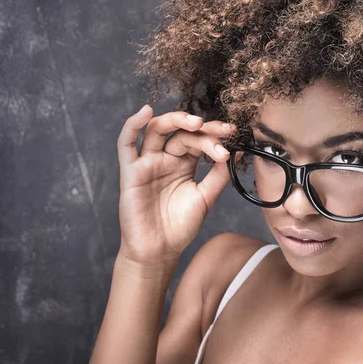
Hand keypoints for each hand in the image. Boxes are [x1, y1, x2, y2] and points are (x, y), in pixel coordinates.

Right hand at [116, 105, 238, 265]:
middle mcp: (165, 158)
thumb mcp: (205, 198)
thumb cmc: (180, 226)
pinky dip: (133, 125)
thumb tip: (237, 153)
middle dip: (203, 130)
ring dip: (176, 120)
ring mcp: (147, 162)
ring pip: (156, 130)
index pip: (198, 140)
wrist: (160, 251)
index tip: (233, 135)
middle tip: (222, 131)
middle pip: (181, 132)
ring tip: (197, 122)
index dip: (215, 136)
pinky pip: (126, 144)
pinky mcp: (130, 171)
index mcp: (183, 163)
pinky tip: (145, 112)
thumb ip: (218, 176)